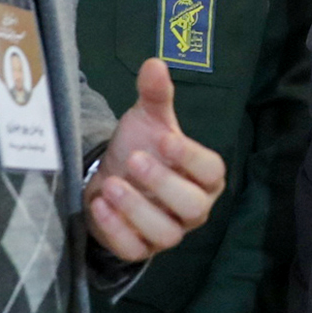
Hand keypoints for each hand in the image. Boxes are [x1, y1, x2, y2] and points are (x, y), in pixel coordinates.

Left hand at [87, 58, 224, 261]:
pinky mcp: (140, 249)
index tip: (165, 139)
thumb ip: (155, 94)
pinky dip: (116, 230)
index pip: (212, 172)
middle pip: (193, 206)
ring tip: (111, 184)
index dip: (191, 158)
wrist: (110, 177)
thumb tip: (154, 63)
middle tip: (134, 160)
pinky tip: (99, 204)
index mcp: (203, 176)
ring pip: (166, 234)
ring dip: (137, 209)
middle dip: (163, 184)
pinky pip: (135, 250)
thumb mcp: (147, 119)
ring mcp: (168, 232)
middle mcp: (192, 208)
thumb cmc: (140, 147)